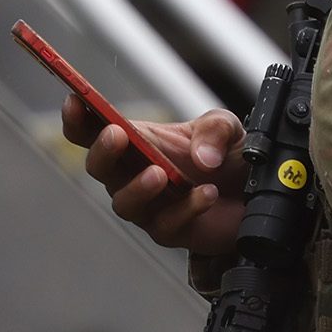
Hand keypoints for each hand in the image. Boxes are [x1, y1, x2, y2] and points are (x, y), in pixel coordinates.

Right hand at [76, 103, 248, 269]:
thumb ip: (214, 129)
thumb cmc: (228, 157)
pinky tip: (207, 194)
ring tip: (159, 173)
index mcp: (138, 141)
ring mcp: (149, 206)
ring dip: (137, 187)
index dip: (77, 118)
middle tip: (117, 136)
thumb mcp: (226, 127)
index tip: (75, 101)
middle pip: (98, 166)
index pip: (93, 130)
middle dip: (103, 151)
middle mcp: (134, 174)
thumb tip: (201, 156)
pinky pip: (166, 225)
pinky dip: (186, 208)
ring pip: (123, 203)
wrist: (256, 192)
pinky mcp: (170, 231)